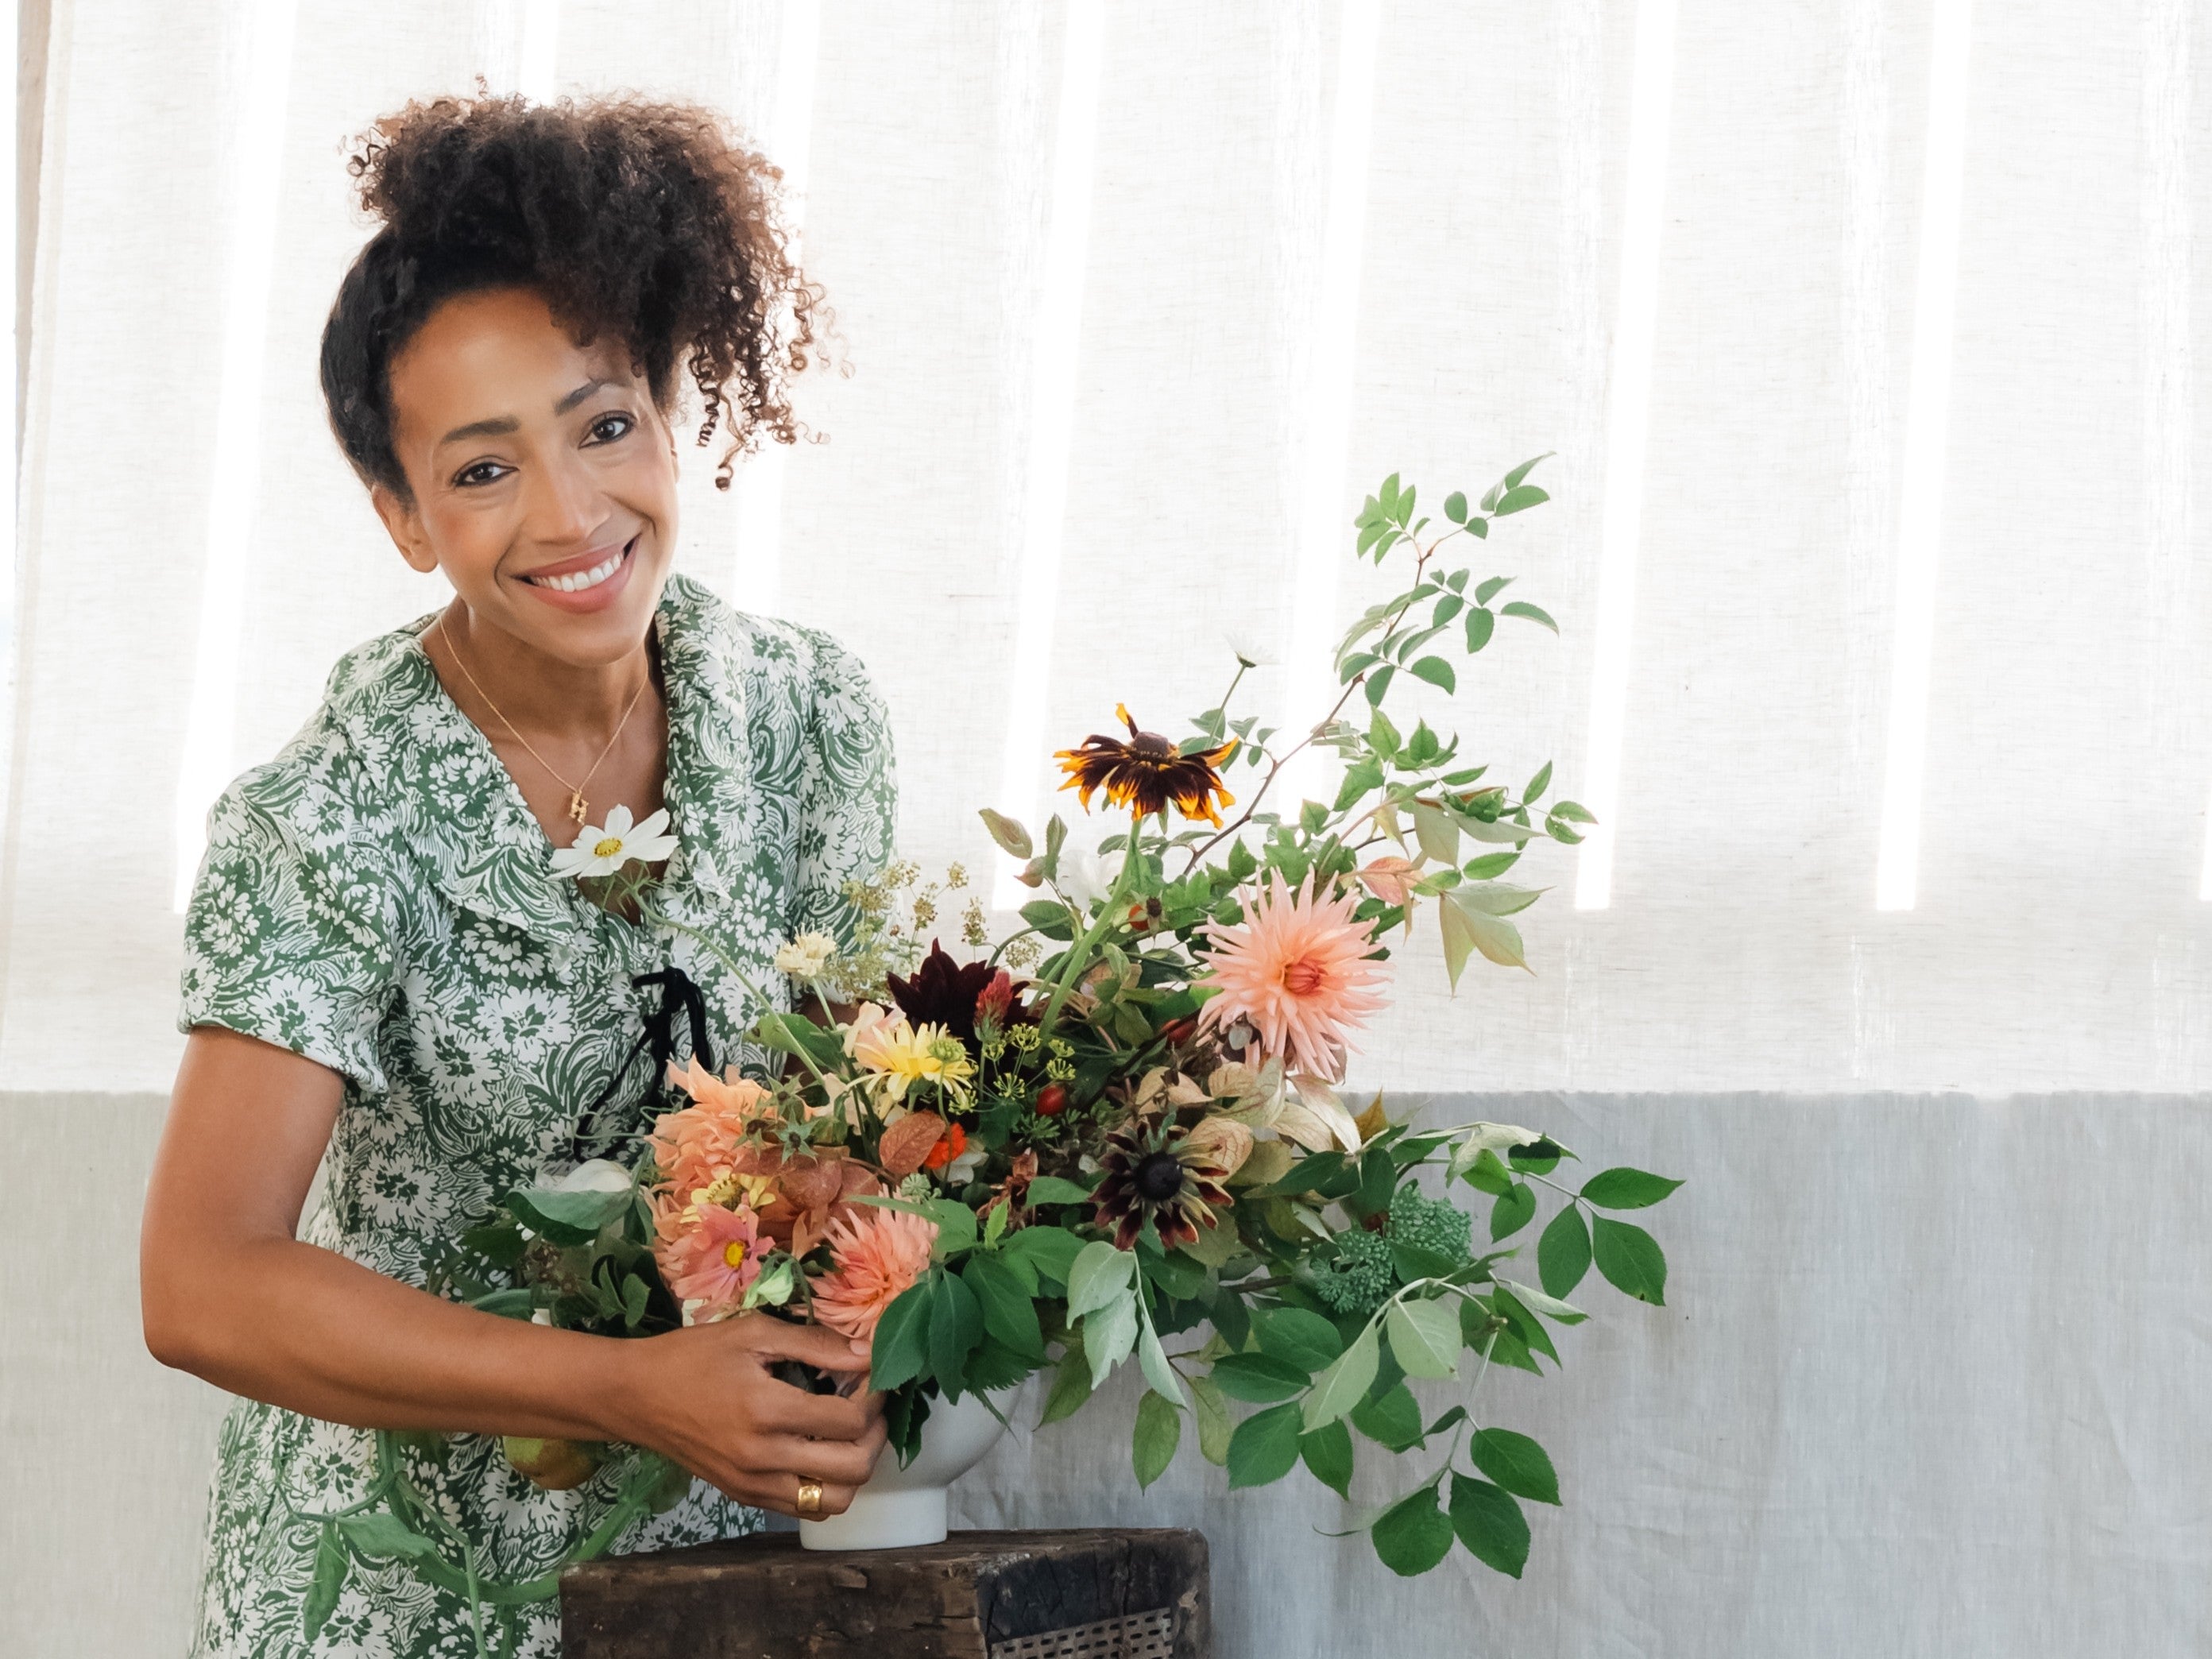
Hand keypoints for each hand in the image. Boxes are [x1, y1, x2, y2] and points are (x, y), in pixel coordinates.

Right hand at [609, 1314, 886, 1516]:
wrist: (635, 1397)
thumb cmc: (692, 1356)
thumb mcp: (753, 1333)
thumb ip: (815, 1344)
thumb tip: (868, 1353)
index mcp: (767, 1410)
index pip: (849, 1419)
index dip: (875, 1396)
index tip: (875, 1375)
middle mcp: (763, 1458)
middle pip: (853, 1468)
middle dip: (876, 1434)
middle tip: (871, 1405)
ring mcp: (753, 1485)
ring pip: (834, 1502)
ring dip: (856, 1467)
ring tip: (851, 1433)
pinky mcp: (744, 1498)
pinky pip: (804, 1510)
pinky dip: (826, 1487)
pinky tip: (822, 1452)